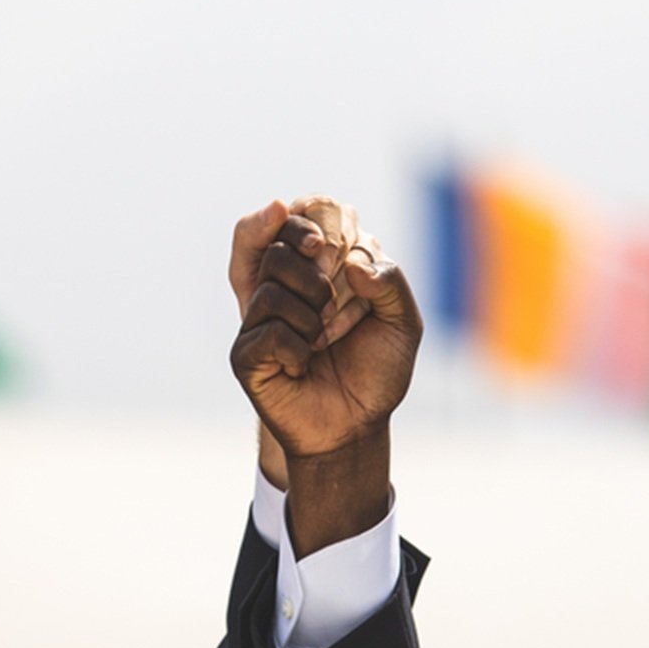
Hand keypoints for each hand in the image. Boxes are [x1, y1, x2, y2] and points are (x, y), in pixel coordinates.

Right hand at [229, 197, 382, 485]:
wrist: (357, 427)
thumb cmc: (377, 372)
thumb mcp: (402, 322)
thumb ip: (390, 280)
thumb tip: (351, 263)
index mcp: (314, 269)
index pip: (294, 219)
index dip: (305, 220)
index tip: (324, 243)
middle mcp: (281, 288)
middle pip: (276, 246)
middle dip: (314, 272)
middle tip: (332, 301)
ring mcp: (258, 320)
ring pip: (270, 286)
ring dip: (311, 315)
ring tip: (323, 340)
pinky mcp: (246, 353)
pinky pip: (267, 330)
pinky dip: (297, 346)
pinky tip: (303, 364)